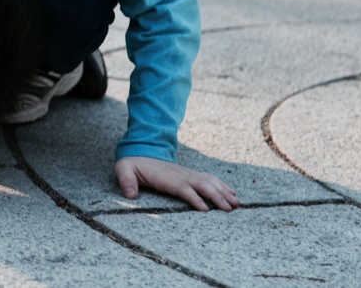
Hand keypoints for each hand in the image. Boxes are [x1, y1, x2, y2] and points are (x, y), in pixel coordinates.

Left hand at [115, 156, 239, 211]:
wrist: (137, 151)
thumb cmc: (132, 165)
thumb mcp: (123, 170)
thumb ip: (126, 181)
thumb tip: (130, 195)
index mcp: (165, 177)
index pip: (183, 188)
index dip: (194, 198)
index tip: (205, 209)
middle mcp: (179, 175)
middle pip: (201, 185)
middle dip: (216, 196)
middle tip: (230, 208)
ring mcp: (186, 174)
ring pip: (208, 181)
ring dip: (223, 191)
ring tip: (237, 202)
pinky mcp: (189, 175)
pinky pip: (208, 178)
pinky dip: (221, 184)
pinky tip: (231, 192)